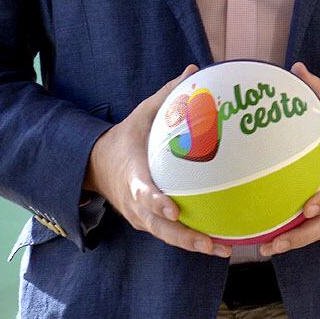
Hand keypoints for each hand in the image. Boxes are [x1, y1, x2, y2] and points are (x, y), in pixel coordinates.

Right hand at [85, 65, 229, 256]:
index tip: (175, 208)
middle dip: (186, 237)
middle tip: (213, 244)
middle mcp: (136, 204)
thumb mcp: (140, 115)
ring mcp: (141, 217)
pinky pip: (170, 234)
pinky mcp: (148, 223)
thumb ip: (167, 94)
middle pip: (160, 227)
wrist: (95, 165)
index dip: (157, 203)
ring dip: (193, 245)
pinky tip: (219, 242)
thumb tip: (193, 68)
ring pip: (167, 236)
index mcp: (133, 177)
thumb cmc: (124, 138)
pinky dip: (190, 240)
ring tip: (224, 251)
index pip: (144, 194)